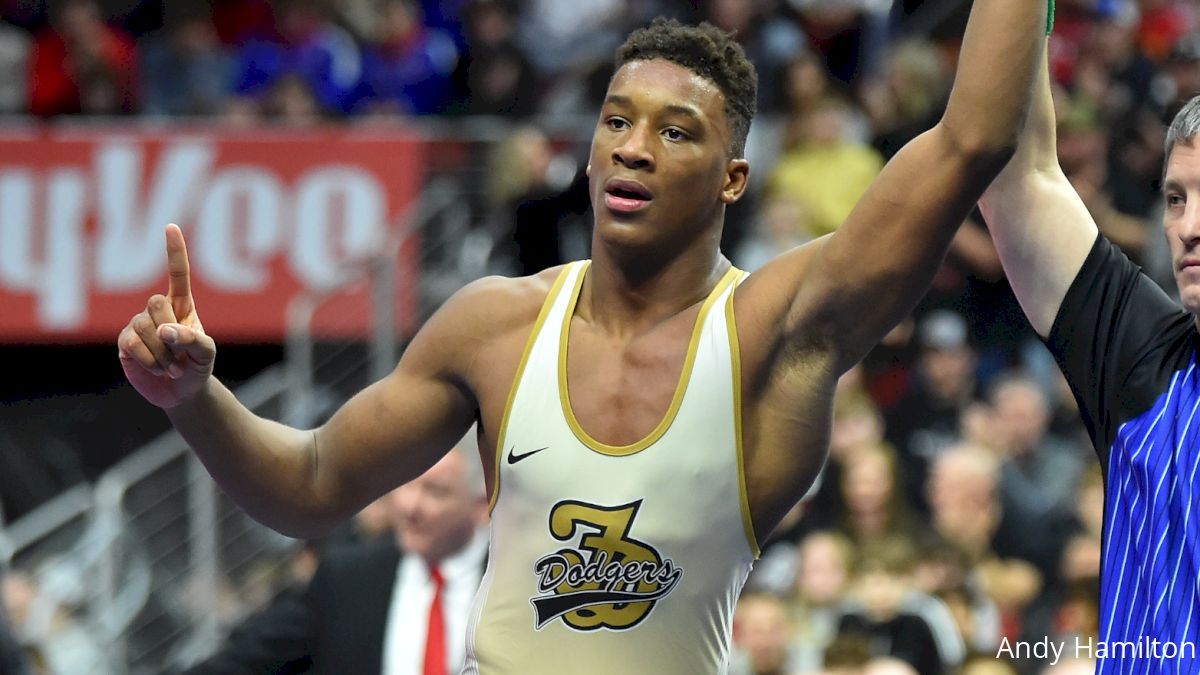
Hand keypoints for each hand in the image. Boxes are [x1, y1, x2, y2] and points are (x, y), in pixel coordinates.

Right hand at [118, 224, 216, 408]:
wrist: (182, 391)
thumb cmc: (197, 366)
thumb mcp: (206, 353)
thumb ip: (192, 339)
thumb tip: (165, 330)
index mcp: (182, 305)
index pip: (177, 274)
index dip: (174, 251)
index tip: (170, 226)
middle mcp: (157, 309)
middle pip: (156, 303)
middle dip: (170, 332)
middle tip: (181, 354)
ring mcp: (138, 324)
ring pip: (144, 327)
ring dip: (163, 353)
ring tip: (171, 365)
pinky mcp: (125, 342)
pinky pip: (133, 345)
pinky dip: (151, 361)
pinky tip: (159, 369)